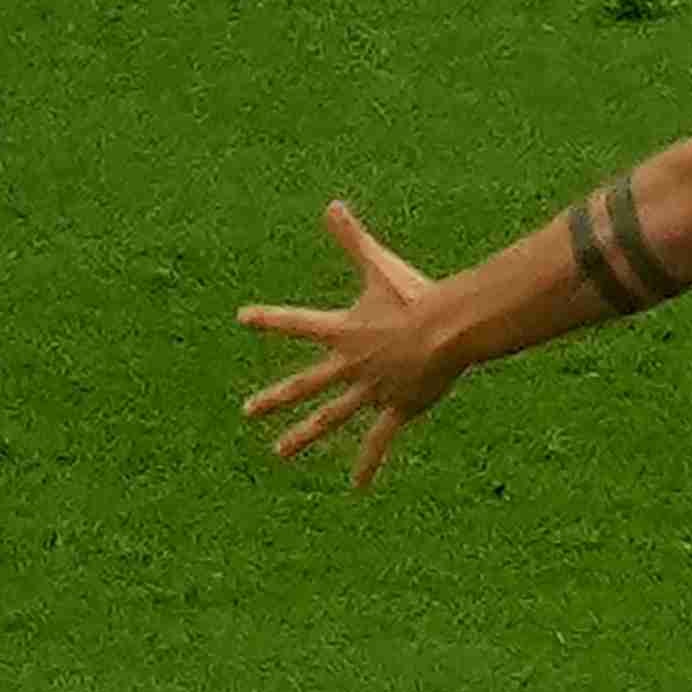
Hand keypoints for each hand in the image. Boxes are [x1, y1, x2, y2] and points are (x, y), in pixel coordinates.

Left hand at [238, 201, 462, 487]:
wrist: (448, 329)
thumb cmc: (416, 296)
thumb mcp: (380, 267)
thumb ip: (353, 240)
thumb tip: (331, 204)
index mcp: (342, 331)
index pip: (297, 323)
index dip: (270, 319)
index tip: (243, 318)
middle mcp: (350, 364)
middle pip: (306, 384)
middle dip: (276, 398)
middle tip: (249, 410)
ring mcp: (371, 389)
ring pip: (331, 416)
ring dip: (304, 435)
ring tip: (279, 453)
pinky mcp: (397, 408)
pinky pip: (378, 440)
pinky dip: (367, 464)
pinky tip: (355, 487)